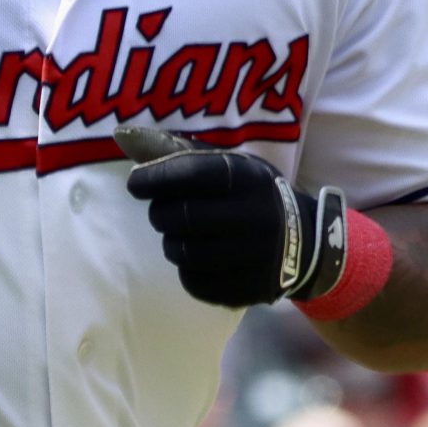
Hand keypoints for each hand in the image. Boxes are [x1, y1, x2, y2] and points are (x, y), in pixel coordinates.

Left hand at [119, 126, 347, 309]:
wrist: (305, 241)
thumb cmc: (253, 195)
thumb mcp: (229, 164)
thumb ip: (177, 152)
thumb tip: (121, 137)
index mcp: (247, 177)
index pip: (188, 173)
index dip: (153, 178)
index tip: (136, 184)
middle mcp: (254, 215)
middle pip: (180, 216)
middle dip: (161, 213)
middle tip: (164, 211)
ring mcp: (254, 257)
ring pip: (183, 252)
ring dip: (171, 242)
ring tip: (182, 234)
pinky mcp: (248, 289)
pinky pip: (194, 282)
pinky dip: (187, 269)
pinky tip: (199, 257)